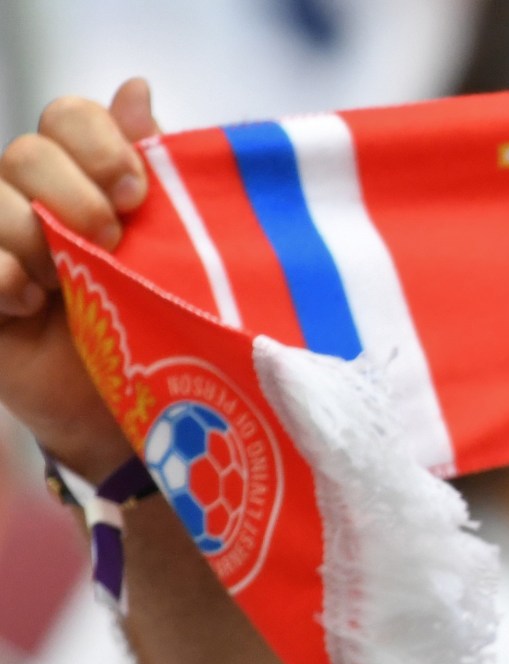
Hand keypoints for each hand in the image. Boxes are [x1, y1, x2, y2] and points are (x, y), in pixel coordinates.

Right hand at [0, 79, 156, 477]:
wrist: (146, 414)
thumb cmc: (166, 324)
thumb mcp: (174, 249)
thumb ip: (156, 170)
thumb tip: (134, 88)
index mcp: (85, 180)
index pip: (69, 117)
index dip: (99, 145)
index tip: (139, 194)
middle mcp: (34, 200)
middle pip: (26, 152)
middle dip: (73, 196)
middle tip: (108, 244)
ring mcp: (0, 243)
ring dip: (35, 240)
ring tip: (67, 285)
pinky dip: (2, 274)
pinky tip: (29, 304)